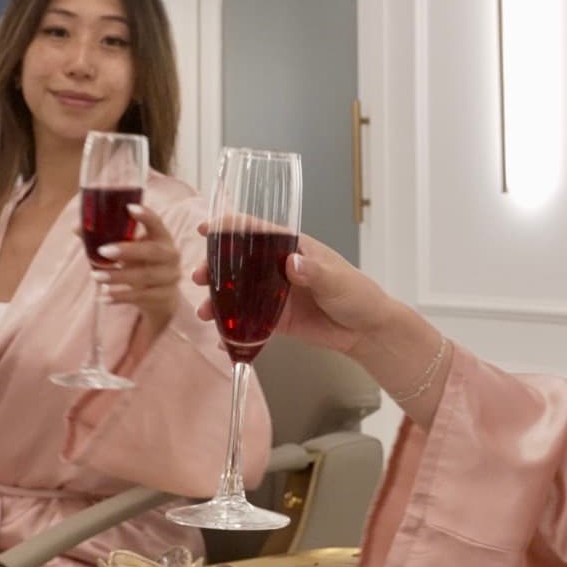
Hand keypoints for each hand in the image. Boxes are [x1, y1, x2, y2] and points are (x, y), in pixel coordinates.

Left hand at [84, 203, 183, 339]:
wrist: (161, 296)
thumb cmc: (140, 265)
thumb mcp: (127, 250)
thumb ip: (105, 238)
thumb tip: (77, 227)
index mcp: (161, 237)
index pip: (157, 223)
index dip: (145, 215)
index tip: (128, 208)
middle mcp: (170, 255)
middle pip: (152, 251)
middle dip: (127, 250)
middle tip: (102, 250)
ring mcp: (170, 277)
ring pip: (145, 276)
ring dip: (118, 276)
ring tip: (95, 276)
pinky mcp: (164, 296)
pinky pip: (141, 297)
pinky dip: (120, 296)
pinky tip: (103, 297)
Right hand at [192, 229, 393, 354]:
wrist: (367, 331)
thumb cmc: (358, 295)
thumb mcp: (337, 281)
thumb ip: (314, 272)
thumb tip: (292, 263)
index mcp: (293, 248)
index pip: (258, 232)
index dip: (230, 227)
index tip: (207, 229)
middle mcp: (278, 269)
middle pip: (239, 263)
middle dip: (214, 269)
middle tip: (199, 278)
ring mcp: (274, 295)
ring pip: (238, 293)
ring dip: (218, 301)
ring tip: (205, 312)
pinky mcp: (275, 320)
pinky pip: (248, 322)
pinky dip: (232, 329)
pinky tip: (220, 338)